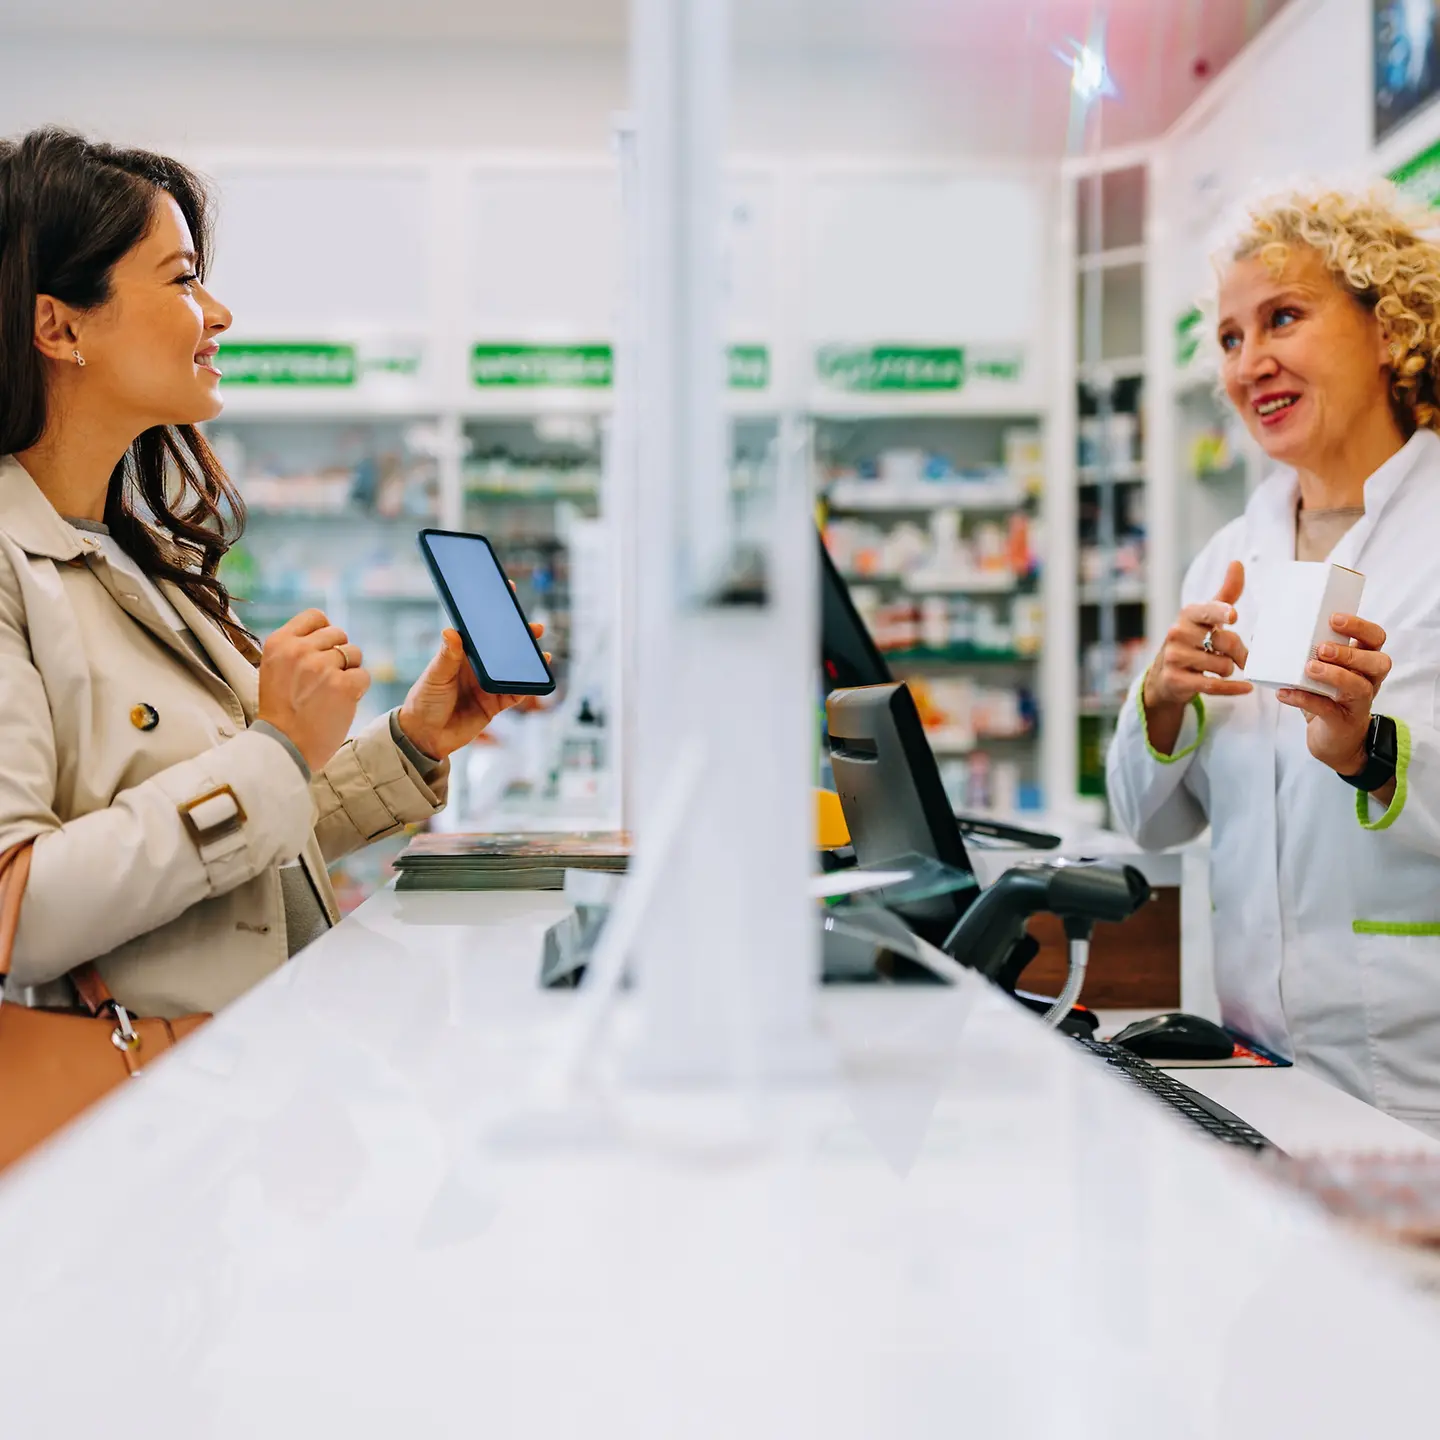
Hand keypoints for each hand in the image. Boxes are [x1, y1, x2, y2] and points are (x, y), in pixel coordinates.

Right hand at [257, 609, 370, 771]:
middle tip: (326, 680)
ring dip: (349, 671)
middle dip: (338, 654)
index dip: (325, 632)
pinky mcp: (343, 685)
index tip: (322, 651)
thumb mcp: (275, 670)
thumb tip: (327, 635)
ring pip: (354, 652)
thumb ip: (296, 649)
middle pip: (338, 634)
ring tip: (332, 692)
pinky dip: (358, 689)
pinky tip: (341, 703)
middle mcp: (300, 650)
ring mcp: (322, 667)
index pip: (315, 616)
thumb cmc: (281, 712)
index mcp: (279, 642)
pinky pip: (364, 675)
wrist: (283, 747)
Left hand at [396, 626, 549, 759]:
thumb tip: (451, 632)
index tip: (507, 594)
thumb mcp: (434, 676)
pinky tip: (538, 676)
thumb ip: (446, 656)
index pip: (480, 629)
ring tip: (540, 651)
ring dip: (527, 660)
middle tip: (534, 627)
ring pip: (513, 669)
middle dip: (519, 636)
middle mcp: (477, 667)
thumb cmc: (424, 702)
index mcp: (462, 654)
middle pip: (502, 648)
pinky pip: (516, 693)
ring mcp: (488, 685)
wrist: (425, 737)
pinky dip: (528, 686)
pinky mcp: (495, 704)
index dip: (493, 612)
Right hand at [1142, 561, 1251, 753]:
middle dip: (1239, 652)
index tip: (1233, 616)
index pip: (1206, 611)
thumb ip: (1226, 593)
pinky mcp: (1175, 680)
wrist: (1164, 676)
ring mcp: (1174, 658)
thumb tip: (1237, 562)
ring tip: (1220, 668)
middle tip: (1238, 657)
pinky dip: (1233, 689)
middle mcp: (1177, 634)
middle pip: (1225, 642)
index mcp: (1187, 615)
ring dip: (1229, 670)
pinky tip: (1244, 688)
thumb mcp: (1206, 617)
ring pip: (1222, 666)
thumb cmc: (1192, 641)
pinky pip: (1213, 686)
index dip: (1220, 613)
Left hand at [1277, 613, 1392, 781]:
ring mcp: (1359, 703)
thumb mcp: (1318, 672)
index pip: (1375, 638)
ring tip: (1309, 668)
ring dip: (1334, 675)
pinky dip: (1305, 699)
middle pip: (1378, 661)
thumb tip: (1259, 635)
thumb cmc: (1325, 697)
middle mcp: (1369, 680)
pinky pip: (1328, 709)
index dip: (1360, 626)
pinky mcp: (1343, 721)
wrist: (1333, 741)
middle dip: (1349, 653)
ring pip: (1359, 686)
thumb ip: (1300, 653)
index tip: (1334, 619)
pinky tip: (1284, 693)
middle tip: (1321, 649)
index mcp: (1364, 661)